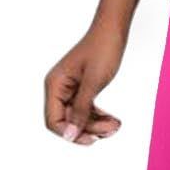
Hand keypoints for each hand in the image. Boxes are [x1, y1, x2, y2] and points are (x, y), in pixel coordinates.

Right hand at [44, 25, 125, 144]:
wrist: (114, 30)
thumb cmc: (103, 49)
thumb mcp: (93, 82)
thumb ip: (80, 110)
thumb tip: (70, 135)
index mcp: (55, 85)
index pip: (53, 120)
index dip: (70, 133)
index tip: (92, 139)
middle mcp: (59, 88)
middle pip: (68, 121)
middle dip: (89, 129)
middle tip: (112, 129)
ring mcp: (70, 89)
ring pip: (79, 118)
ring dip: (97, 125)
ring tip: (116, 125)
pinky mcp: (82, 89)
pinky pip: (86, 110)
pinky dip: (99, 117)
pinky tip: (113, 120)